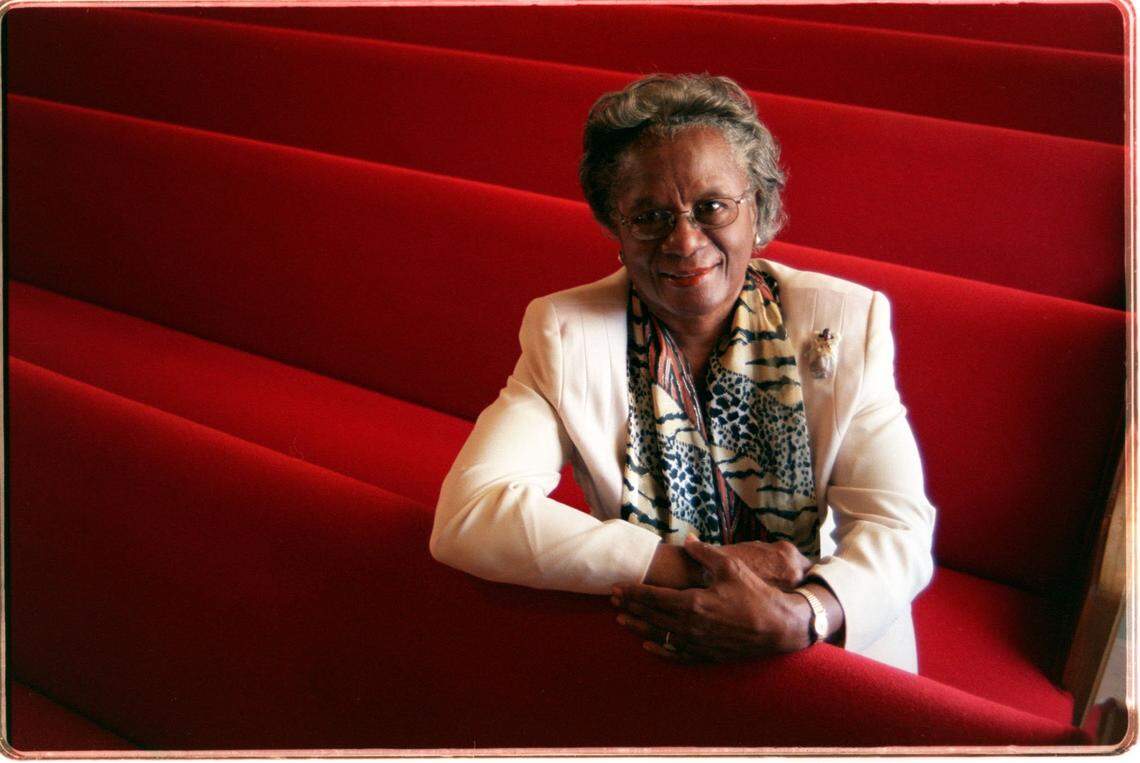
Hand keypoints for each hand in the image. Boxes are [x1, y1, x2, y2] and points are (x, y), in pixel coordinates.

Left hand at [613, 535, 811, 662]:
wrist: (779, 626)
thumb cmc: (755, 594)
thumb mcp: (730, 567)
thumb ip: (704, 554)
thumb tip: (687, 541)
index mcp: (693, 602)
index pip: (654, 597)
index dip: (633, 592)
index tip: (616, 588)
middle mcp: (691, 625)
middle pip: (652, 615)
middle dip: (631, 606)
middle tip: (612, 600)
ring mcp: (698, 643)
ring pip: (660, 635)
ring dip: (640, 627)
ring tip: (622, 621)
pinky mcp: (707, 655)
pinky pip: (677, 654)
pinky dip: (661, 650)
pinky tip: (649, 646)